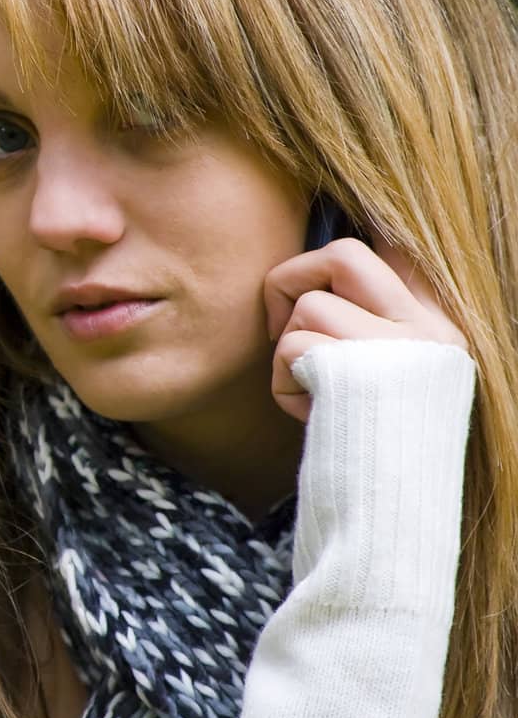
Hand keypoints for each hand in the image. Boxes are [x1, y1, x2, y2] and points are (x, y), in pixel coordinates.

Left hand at [264, 237, 467, 421]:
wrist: (395, 497)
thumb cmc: (371, 433)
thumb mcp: (383, 374)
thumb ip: (365, 321)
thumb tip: (319, 282)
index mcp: (435, 323)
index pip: (402, 252)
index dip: (370, 226)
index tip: (355, 220)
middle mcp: (428, 327)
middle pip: (343, 255)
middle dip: (289, 280)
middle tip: (282, 327)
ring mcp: (398, 346)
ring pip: (310, 307)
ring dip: (289, 349)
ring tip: (313, 385)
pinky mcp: (362, 371)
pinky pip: (291, 348)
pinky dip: (284, 381)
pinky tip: (313, 408)